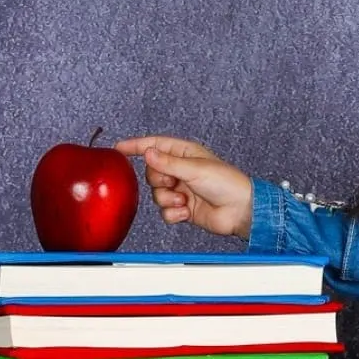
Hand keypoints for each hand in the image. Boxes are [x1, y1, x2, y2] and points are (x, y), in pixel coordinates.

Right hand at [113, 134, 252, 238]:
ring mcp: (182, 190)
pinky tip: (186, 212)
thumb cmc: (227, 183)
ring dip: (168, 199)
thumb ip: (168, 163)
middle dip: (159, 181)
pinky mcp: (183, 209)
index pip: (155, 145)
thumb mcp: (195, 168)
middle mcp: (181, 170)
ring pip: (157, 194)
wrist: (240, 211)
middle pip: (152, 173)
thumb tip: (147, 153)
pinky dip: (173, 213)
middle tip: (173, 183)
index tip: (119, 148)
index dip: (136, 146)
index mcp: (185, 153)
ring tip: (184, 200)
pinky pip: (165, 212)